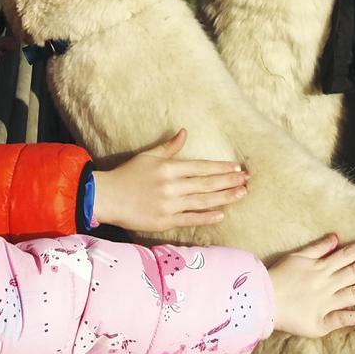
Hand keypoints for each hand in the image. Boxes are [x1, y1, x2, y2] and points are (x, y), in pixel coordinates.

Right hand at [92, 128, 247, 230]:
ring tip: (241, 194)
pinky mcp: (164, 221)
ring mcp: (169, 205)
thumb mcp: (148, 156)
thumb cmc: (128, 174)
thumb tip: (184, 132)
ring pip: (202, 201)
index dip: (221, 168)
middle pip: (206, 183)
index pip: (201, 167)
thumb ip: (168, 147)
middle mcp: (171, 186)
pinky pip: (190, 219)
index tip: (237, 167)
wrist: (107, 197)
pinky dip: (206, 217)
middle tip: (247, 180)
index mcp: (168, 168)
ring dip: (224, 197)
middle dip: (229, 181)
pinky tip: (221, 214)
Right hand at [268, 231, 354, 336]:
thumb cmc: (279, 276)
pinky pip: (341, 319)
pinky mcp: (322, 322)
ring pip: (353, 292)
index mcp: (321, 267)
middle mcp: (327, 283)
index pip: (349, 254)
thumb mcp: (298, 256)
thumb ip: (318, 248)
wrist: (263, 300)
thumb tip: (336, 238)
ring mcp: (326, 303)